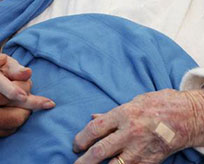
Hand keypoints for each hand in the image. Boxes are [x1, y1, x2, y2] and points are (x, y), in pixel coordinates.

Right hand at [0, 52, 43, 147]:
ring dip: (20, 115)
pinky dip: (8, 124)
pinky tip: (7, 113)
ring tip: (21, 103)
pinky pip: (2, 135)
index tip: (28, 79)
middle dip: (28, 104)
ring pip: (12, 128)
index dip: (23, 87)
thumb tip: (7, 59)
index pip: (10, 94)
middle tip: (30, 93)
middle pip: (16, 115)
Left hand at [72, 89, 203, 162]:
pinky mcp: (151, 161)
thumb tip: (93, 117)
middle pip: (100, 150)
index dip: (81, 138)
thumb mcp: (132, 103)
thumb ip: (111, 114)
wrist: (186, 116)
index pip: (95, 128)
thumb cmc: (157, 105)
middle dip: (85, 160)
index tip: (75, 145)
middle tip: (75, 163)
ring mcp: (140, 149)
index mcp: (122, 115)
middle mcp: (129, 133)